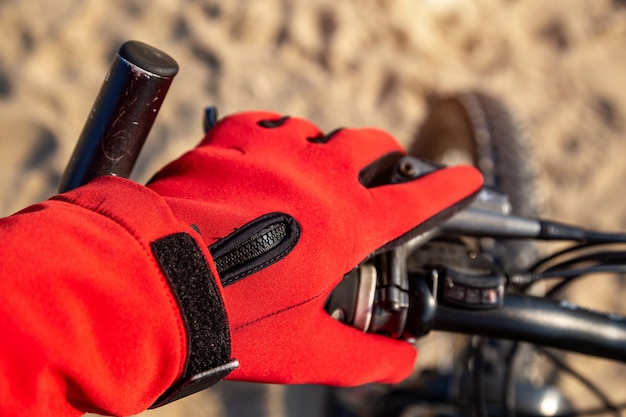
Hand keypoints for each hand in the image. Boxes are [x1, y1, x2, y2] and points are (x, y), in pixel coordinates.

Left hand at [147, 111, 482, 385]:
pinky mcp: (230, 139)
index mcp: (347, 224)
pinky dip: (276, 137)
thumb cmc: (232, 319)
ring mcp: (274, 151)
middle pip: (372, 145)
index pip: (418, 200)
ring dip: (325, 149)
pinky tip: (267, 157)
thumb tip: (403, 361)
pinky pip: (267, 123)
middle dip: (387, 156)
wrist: (153, 284)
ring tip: (313, 173)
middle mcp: (319, 176)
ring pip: (318, 132)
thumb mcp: (308, 351)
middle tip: (382, 172)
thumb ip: (366, 358)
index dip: (449, 190)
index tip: (466, 179)